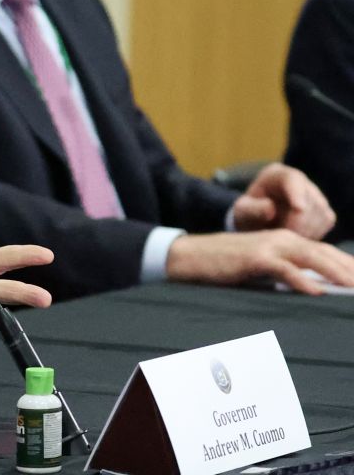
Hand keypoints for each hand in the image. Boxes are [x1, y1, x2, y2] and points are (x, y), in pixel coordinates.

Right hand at [166, 230, 353, 293]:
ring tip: (352, 288)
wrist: (192, 256)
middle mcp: (282, 238)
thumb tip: (315, 288)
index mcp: (285, 240)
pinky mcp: (255, 258)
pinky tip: (316, 291)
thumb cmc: (226, 264)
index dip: (346, 265)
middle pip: (324, 253)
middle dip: (348, 269)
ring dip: (335, 273)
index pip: (325, 252)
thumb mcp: (262, 266)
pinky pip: (284, 269)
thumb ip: (287, 272)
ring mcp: (269, 246)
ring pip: (311, 257)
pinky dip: (302, 279)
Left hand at [232, 163, 334, 238]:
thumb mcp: (242, 211)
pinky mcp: (325, 212)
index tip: (298, 208)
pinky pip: (326, 223)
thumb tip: (270, 209)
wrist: (259, 222)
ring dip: (305, 230)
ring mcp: (316, 196)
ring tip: (284, 236)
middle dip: (296, 222)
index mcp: (277, 175)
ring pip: (321, 213)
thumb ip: (252, 209)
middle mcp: (301, 182)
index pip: (292, 179)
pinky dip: (313, 233)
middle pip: (309, 201)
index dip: (297, 193)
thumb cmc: (248, 213)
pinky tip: (296, 238)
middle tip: (280, 236)